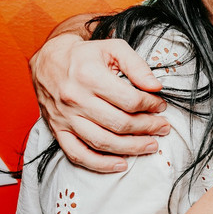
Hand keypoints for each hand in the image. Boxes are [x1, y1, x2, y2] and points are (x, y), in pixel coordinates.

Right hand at [29, 34, 170, 171]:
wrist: (49, 61)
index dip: (150, 105)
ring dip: (131, 148)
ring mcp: (65, 118)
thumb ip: (137, 66)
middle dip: (147, 128)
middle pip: (119, 123)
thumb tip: (156, 87)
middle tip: (163, 128)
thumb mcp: (113, 48)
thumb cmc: (85, 55)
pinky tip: (121, 164)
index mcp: (90, 76)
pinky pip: (78, 154)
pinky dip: (100, 164)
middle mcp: (76, 99)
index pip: (129, 100)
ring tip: (151, 145)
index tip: (160, 106)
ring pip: (102, 142)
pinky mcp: (58, 130)